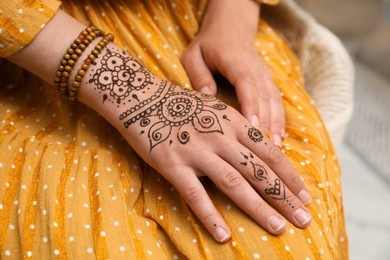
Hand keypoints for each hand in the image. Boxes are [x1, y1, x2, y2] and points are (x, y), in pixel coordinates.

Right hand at [81, 44, 311, 242]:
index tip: (306, 196)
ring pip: (234, 183)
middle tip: (304, 219)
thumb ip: (237, 129)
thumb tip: (262, 150)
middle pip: (258, 171)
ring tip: (278, 228)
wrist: (142, 98)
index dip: (290, 176)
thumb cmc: (181, 105)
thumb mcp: (216, 110)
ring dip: (258, 207)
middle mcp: (220, 136)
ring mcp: (197, 151)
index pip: (269, 152)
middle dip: (284, 196)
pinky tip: (224, 235)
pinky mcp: (173, 164)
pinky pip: (195, 194)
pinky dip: (210, 216)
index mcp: (233, 122)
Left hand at [181, 0, 285, 145]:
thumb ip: (198, 75)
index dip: (251, 106)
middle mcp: (255, 70)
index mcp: (236, 61)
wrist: (230, 27)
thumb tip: (207, 98)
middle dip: (266, 125)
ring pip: (274, 102)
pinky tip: (280, 139)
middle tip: (264, 151)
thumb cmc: (208, 44)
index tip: (253, 128)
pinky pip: (277, 102)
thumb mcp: (193, 55)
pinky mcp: (267, 82)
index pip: (247, 85)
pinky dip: (280, 120)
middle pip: (264, 98)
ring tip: (276, 150)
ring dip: (276, 126)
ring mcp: (264, 76)